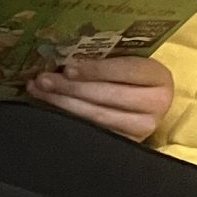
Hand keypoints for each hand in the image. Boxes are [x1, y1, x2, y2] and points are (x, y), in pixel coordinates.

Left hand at [28, 53, 172, 142]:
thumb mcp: (125, 60)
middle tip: (43, 80)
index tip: (67, 68)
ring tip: (39, 91)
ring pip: (99, 117)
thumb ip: (103, 57)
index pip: (126, 70)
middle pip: (109, 96)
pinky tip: (49, 109)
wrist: (146, 100)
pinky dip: (69, 119)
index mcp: (158, 76)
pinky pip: (95, 132)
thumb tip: (62, 53)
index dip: (95, 70)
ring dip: (63, 103)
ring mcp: (143, 127)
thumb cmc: (129, 74)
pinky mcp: (128, 143)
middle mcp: (156, 103)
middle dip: (71, 88)